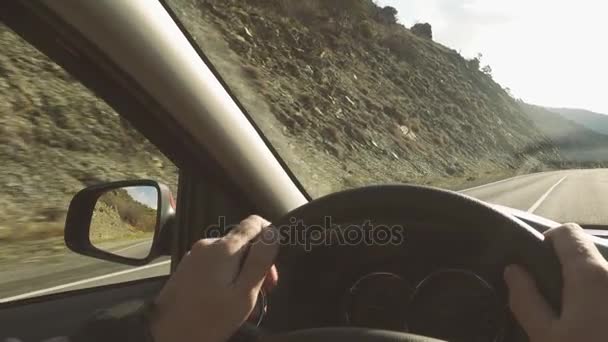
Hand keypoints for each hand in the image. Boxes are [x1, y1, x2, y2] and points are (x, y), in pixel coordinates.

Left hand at [150, 215, 278, 341]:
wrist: (165, 335)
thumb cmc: (208, 319)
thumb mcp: (243, 294)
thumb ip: (260, 261)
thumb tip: (273, 233)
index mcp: (224, 248)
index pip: (255, 223)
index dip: (270, 238)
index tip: (273, 264)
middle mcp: (208, 245)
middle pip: (244, 242)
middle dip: (257, 264)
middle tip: (264, 292)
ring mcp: (195, 255)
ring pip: (230, 255)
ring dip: (243, 274)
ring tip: (245, 302)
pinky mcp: (188, 267)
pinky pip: (215, 264)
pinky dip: (227, 277)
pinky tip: (227, 299)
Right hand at [504, 223, 607, 341]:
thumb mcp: (546, 338)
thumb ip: (526, 299)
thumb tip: (514, 269)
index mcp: (590, 273)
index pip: (568, 233)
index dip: (547, 243)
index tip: (536, 268)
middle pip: (588, 254)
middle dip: (569, 271)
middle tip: (555, 303)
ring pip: (603, 277)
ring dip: (590, 290)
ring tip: (580, 319)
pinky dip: (601, 302)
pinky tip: (597, 325)